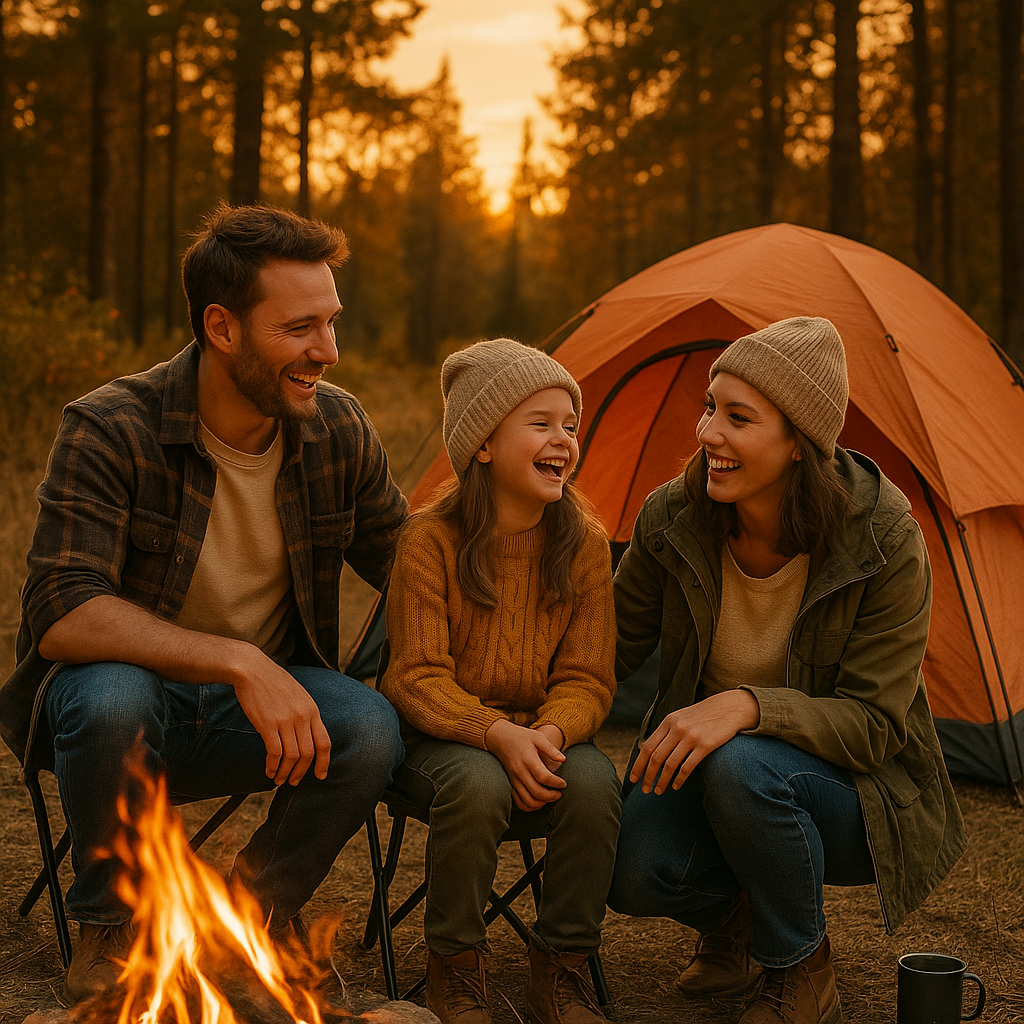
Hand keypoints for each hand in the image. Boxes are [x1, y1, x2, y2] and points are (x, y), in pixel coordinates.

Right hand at [231, 648, 331, 786]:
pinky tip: (269, 771)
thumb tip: (306, 734)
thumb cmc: (273, 681)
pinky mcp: (268, 724)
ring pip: (292, 756)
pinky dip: (273, 766)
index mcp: (312, 710)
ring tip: (279, 779)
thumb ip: (305, 713)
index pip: (325, 742)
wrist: (252, 669)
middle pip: (309, 753)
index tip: (320, 775)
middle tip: (293, 781)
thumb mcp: (299, 694)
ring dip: (286, 772)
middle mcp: (302, 716)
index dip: (324, 762)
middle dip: (302, 772)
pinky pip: (275, 752)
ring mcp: (286, 720)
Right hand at [485, 719, 566, 811]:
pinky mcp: (510, 783)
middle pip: (536, 792)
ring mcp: (513, 779)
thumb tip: (564, 760)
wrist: (500, 738)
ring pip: (527, 800)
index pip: (543, 777)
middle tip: (560, 794)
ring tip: (550, 798)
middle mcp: (519, 771)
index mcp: (528, 759)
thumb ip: (551, 749)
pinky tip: (539, 801)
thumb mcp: (538, 737)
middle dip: (551, 796)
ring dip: (541, 804)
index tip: (564, 784)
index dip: (556, 783)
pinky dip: (529, 806)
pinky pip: (518, 802)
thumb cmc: (522, 737)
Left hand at [629, 690, 759, 794]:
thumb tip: (647, 750)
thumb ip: (665, 731)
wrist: (729, 708)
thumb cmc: (702, 716)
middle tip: (644, 790)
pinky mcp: (705, 745)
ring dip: (662, 781)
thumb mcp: (680, 717)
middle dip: (648, 776)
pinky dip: (679, 779)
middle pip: (656, 757)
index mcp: (668, 722)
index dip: (638, 764)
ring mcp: (691, 737)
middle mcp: (677, 728)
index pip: (647, 747)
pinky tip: (676, 786)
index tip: (633, 778)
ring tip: (659, 790)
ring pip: (670, 764)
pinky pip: (688, 767)